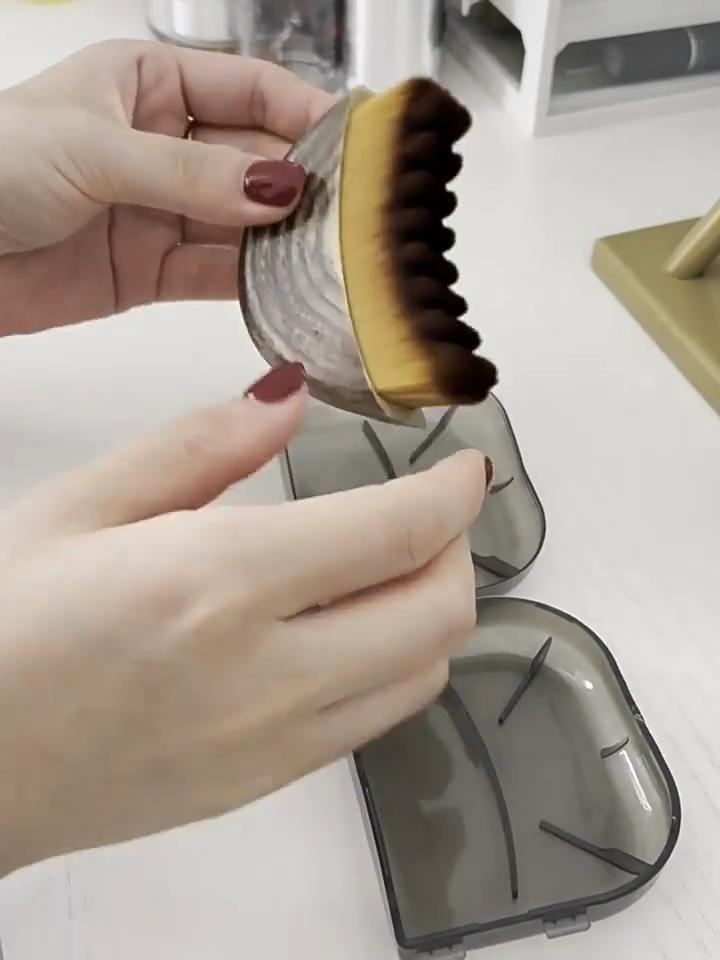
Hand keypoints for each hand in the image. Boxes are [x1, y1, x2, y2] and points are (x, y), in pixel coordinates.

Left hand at [0, 40, 333, 333]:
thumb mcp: (96, 150)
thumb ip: (189, 173)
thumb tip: (273, 188)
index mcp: (151, 86)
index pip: (251, 88)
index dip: (306, 111)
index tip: (355, 142)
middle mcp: (167, 146)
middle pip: (258, 160)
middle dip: (304, 184)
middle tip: (354, 211)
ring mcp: (164, 211)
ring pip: (244, 224)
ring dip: (285, 240)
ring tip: (332, 255)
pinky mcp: (153, 271)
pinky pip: (216, 275)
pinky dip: (251, 284)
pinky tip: (285, 287)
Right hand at [0, 366, 486, 874]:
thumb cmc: (0, 629)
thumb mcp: (79, 509)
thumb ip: (198, 447)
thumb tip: (287, 396)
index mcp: (216, 581)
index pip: (394, 533)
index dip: (453, 492)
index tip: (467, 466)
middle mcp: (266, 672)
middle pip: (438, 612)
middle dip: (457, 549)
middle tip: (428, 512)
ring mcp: (274, 743)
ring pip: (422, 674)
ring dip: (432, 609)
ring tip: (391, 567)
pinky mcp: (263, 784)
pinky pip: (372, 720)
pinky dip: (393, 664)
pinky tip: (344, 631)